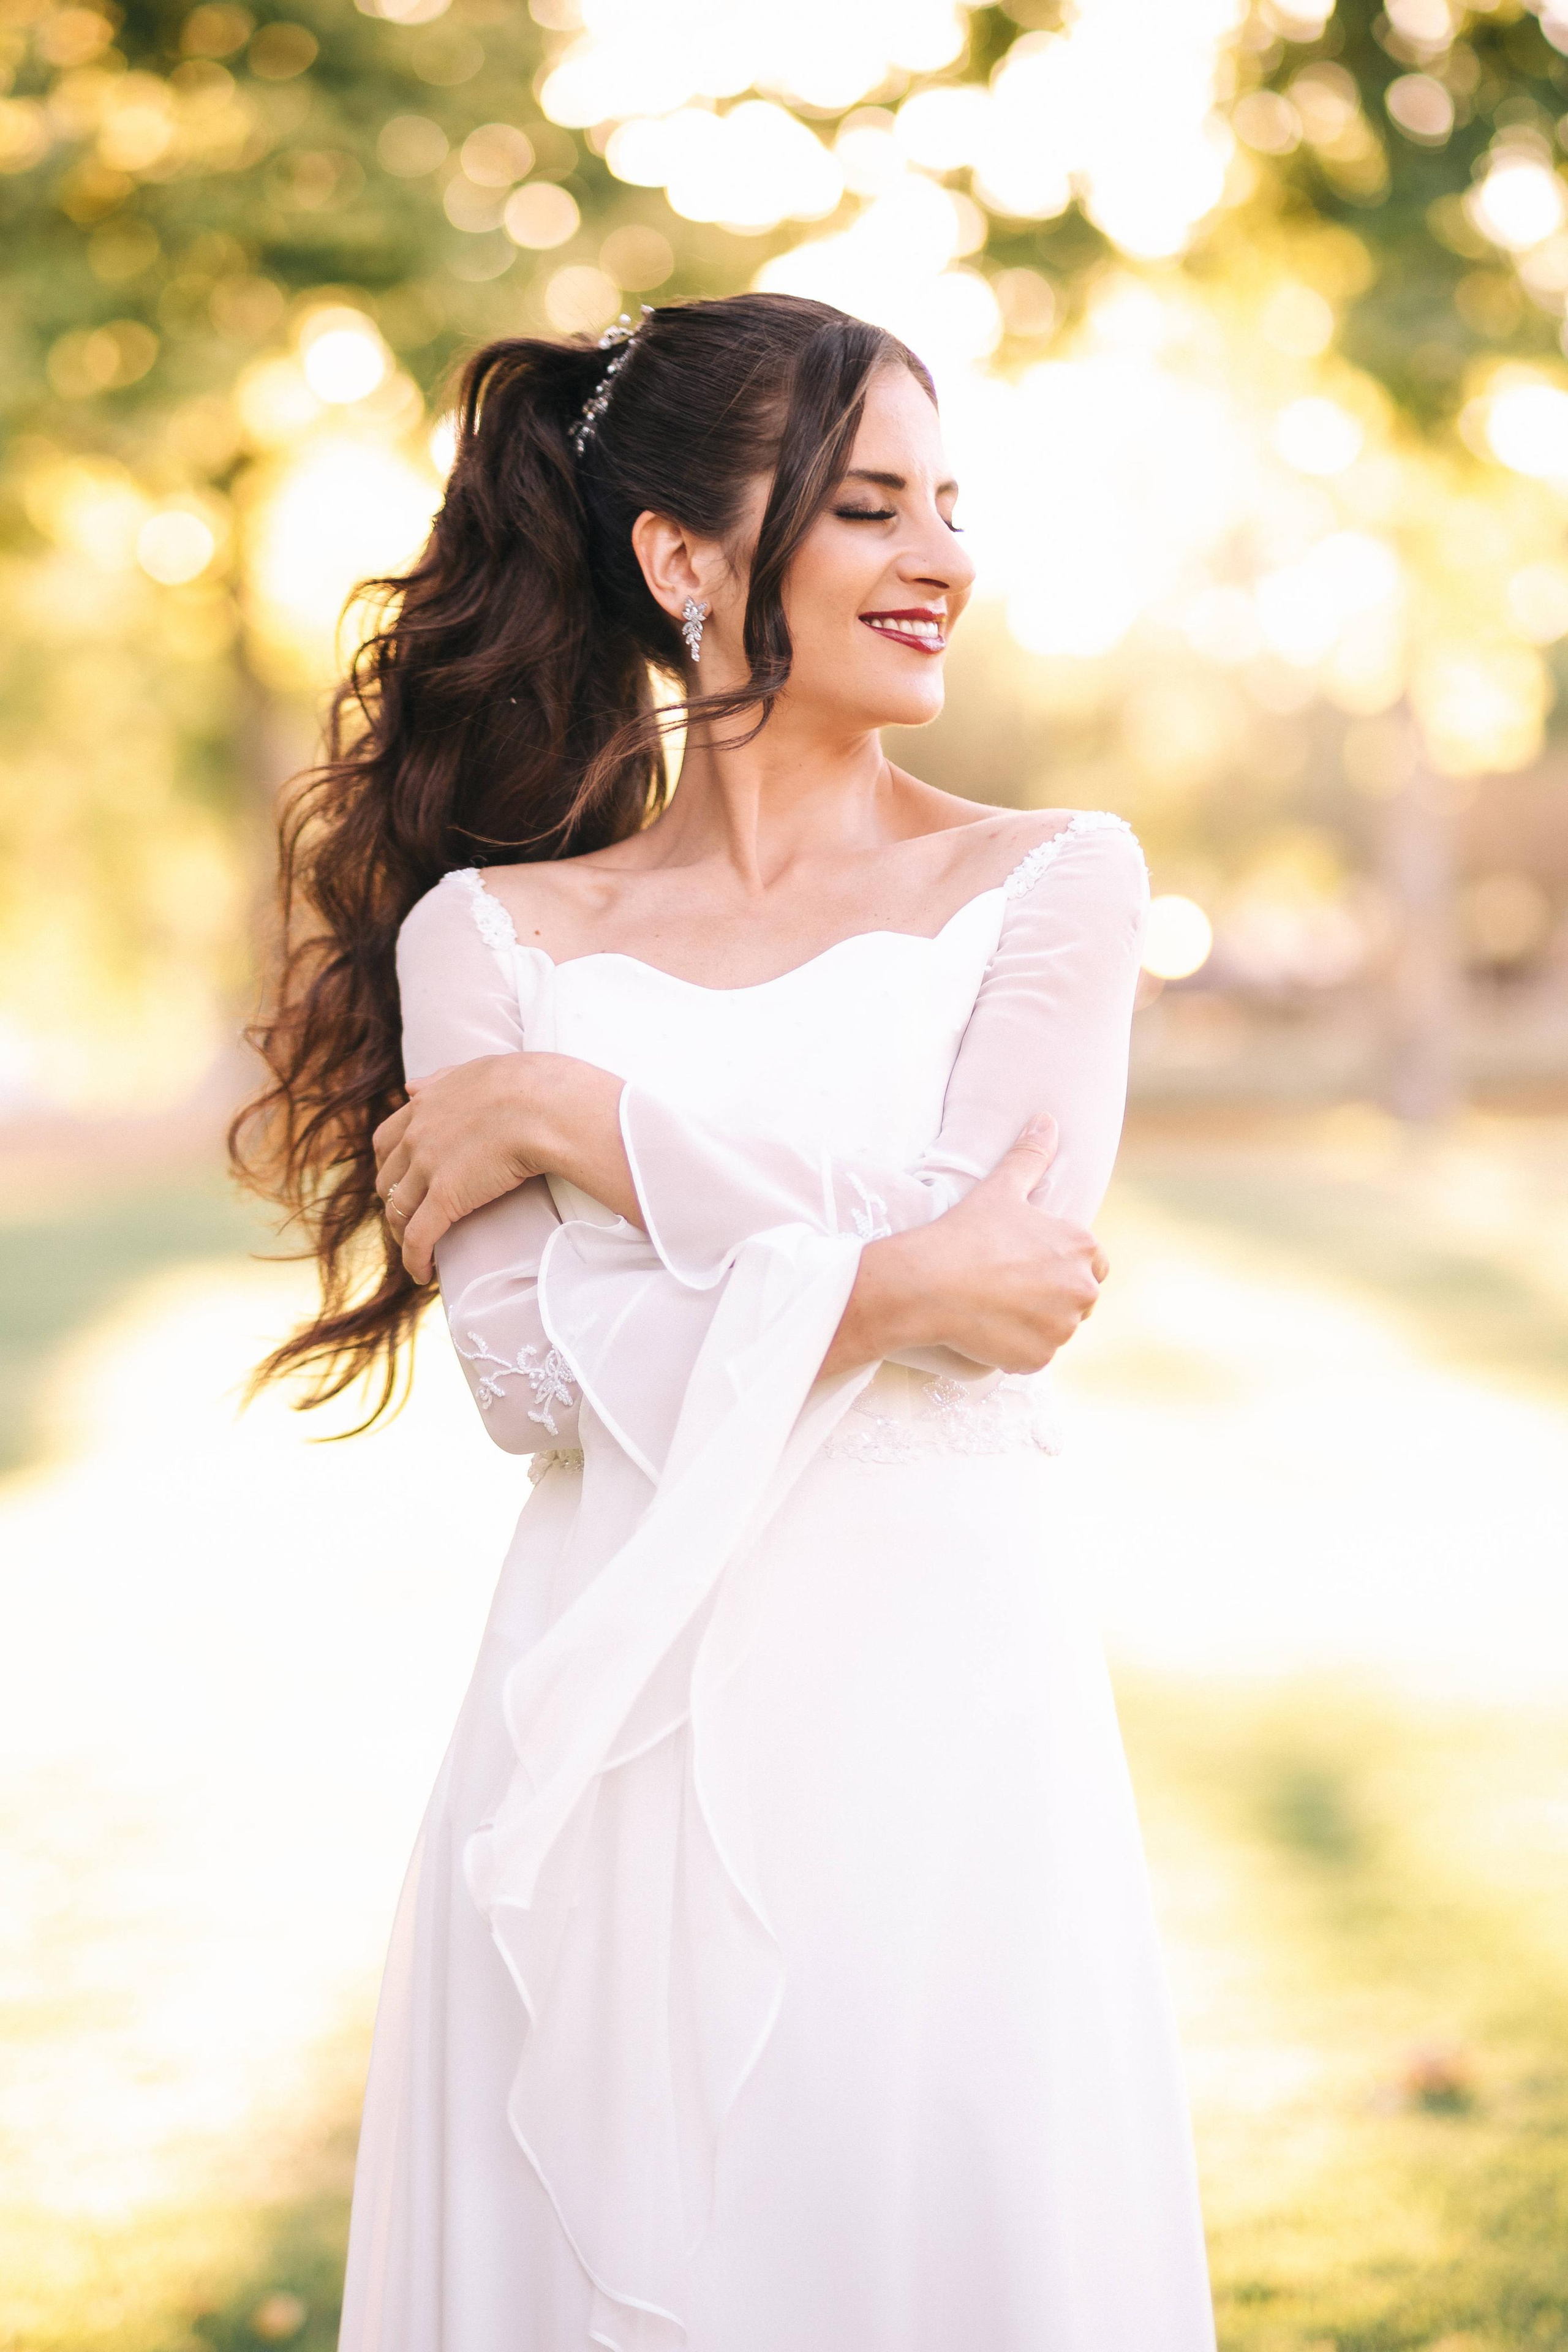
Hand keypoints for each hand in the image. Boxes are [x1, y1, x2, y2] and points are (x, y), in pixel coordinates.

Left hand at [374, 1055, 544, 1283]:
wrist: (547, 1106)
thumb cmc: (530, 1085)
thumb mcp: (478, 1070)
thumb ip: (443, 1079)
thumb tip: (411, 1086)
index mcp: (426, 1104)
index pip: (388, 1140)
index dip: (391, 1165)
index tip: (403, 1181)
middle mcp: (418, 1135)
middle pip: (387, 1178)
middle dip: (394, 1202)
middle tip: (411, 1219)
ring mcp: (428, 1167)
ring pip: (398, 1210)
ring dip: (402, 1234)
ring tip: (417, 1250)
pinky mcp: (445, 1198)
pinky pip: (418, 1237)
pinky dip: (414, 1259)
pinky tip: (423, 1274)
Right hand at [824, 1116, 1107, 1377]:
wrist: (927, 1283)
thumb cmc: (966, 1232)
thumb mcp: (1002, 1189)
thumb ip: (1031, 1156)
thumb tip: (1046, 1120)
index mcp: (1083, 1248)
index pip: (1095, 1265)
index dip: (1063, 1264)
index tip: (1029, 1265)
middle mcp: (1083, 1290)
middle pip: (1079, 1299)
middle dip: (1052, 1296)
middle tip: (1008, 1287)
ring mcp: (1062, 1329)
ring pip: (1057, 1329)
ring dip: (1035, 1323)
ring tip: (995, 1307)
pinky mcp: (1038, 1359)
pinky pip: (1034, 1355)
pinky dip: (1016, 1348)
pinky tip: (987, 1328)